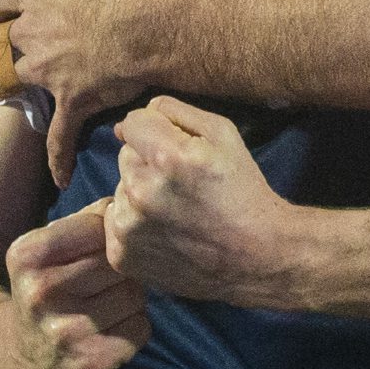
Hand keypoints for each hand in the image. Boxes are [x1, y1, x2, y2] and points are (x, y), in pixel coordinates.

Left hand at [0, 0, 156, 188]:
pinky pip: (61, 135)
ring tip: (3, 94)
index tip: (1, 8)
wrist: (144, 20)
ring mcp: (49, 71)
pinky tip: (60, 176)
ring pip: (12, 84)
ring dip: (4, 88)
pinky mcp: (74, 100)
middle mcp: (32, 35)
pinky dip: (59, 156)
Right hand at [5, 199, 150, 368]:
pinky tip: (111, 330)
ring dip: (132, 298)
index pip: (99, 226)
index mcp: (27, 256)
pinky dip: (134, 327)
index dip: (110, 236)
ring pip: (135, 294)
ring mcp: (65, 332)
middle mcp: (41, 293)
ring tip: (107, 305)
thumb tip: (128, 203)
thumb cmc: (50, 286)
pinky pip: (141, 328)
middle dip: (123, 269)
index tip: (99, 249)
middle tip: (106, 283)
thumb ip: (89, 219)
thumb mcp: (51, 247)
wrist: (25, 357)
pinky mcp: (90, 362)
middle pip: (119, 262)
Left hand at [105, 96, 308, 306]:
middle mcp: (141, 192)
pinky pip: (115, 222)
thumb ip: (178, 112)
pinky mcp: (121, 256)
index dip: (156, 129)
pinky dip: (134, 224)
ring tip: (176, 210)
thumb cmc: (242, 190)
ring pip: (121, 189)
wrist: (254, 255)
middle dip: (149, 161)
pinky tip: (165, 230)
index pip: (133, 122)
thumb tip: (141, 113)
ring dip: (140, 193)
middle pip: (126, 155)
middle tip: (182, 182)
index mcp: (167, 158)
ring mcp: (128, 228)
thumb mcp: (224, 133)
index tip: (176, 146)